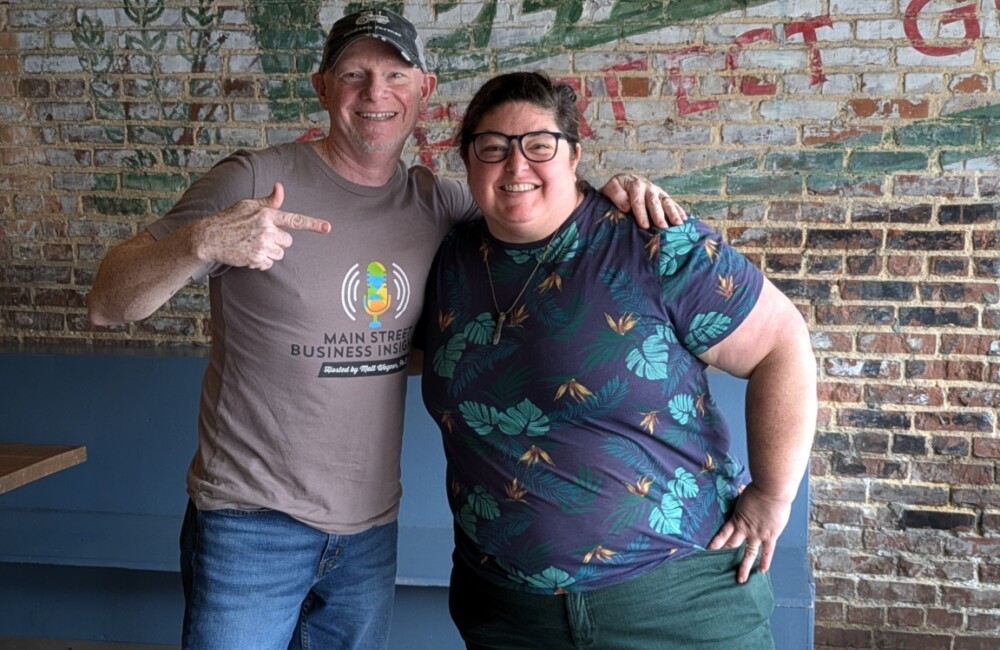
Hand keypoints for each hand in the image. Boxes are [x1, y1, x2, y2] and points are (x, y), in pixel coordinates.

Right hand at [194, 183, 330, 270]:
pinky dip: (261, 261)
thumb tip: (280, 187)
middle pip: (288, 241)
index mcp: (267, 214)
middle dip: (278, 241)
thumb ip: (269, 201)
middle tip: (261, 237)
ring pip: (280, 253)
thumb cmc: (230, 218)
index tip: (328, 228)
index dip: (313, 224)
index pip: (294, 220)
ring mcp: (262, 245)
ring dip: (270, 252)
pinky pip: (269, 263)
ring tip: (253, 244)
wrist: (210, 236)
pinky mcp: (256, 258)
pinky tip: (248, 253)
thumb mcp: (248, 205)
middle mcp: (267, 229)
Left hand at [600, 174, 687, 227]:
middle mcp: (648, 187)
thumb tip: (626, 207)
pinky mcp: (663, 196)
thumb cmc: (615, 190)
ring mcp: (657, 191)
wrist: (620, 183)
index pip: (637, 199)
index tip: (644, 225)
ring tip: (678, 224)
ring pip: (666, 201)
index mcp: (634, 184)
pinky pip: (672, 203)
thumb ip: (616, 195)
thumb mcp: (609, 189)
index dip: (641, 213)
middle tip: (662, 227)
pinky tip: (685, 219)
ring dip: (672, 213)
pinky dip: (679, 210)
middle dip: (658, 214)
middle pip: (654, 201)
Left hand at [706, 483, 792, 583]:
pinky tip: (762, 571)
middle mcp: (745, 529)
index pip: (723, 534)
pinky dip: (765, 561)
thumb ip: (741, 494)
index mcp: (737, 518)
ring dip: (744, 567)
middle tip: (719, 567)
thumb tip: (740, 487)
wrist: (771, 490)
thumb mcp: (745, 492)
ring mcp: (757, 534)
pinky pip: (767, 551)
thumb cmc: (758, 488)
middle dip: (726, 556)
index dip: (716, 543)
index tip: (708, 551)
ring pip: (748, 554)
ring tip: (740, 579)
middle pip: (732, 545)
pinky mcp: (770, 535)